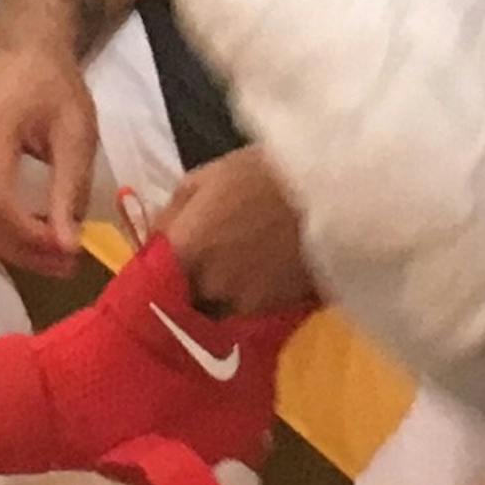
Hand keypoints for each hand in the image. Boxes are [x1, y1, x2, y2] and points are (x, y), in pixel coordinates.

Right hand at [0, 41, 99, 277]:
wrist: (21, 53)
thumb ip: (69, 187)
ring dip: (10, 246)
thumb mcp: (76, 131)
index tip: (70, 253)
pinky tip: (29, 232)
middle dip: (24, 251)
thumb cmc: (53, 86)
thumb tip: (68, 245)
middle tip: (68, 263)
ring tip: (54, 253)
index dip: (31, 237)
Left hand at [158, 147, 316, 315]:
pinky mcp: (276, 312)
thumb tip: (150, 242)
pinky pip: (253, 308)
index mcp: (186, 251)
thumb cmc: (264, 173)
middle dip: (194, 283)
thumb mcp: (207, 175)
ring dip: (225, 290)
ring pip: (222, 306)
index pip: (154, 281)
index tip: (169, 262)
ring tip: (244, 263)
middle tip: (212, 259)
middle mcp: (209, 287)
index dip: (161, 272)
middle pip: (188, 299)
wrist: (333, 189)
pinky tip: (268, 268)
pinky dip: (254, 293)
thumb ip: (171, 212)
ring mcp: (244, 304)